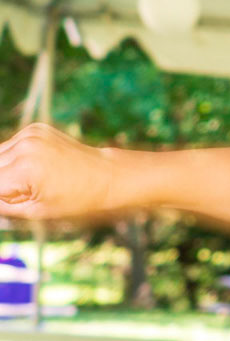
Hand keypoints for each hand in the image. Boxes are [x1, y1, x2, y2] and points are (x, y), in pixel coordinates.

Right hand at [0, 124, 116, 224]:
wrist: (108, 176)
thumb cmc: (77, 201)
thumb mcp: (38, 212)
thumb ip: (4, 205)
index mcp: (24, 171)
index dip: (1, 196)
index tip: (13, 198)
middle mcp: (24, 147)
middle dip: (2, 182)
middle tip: (25, 192)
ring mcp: (29, 135)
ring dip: (4, 170)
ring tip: (32, 182)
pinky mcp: (35, 129)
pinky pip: (12, 145)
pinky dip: (15, 158)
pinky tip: (36, 168)